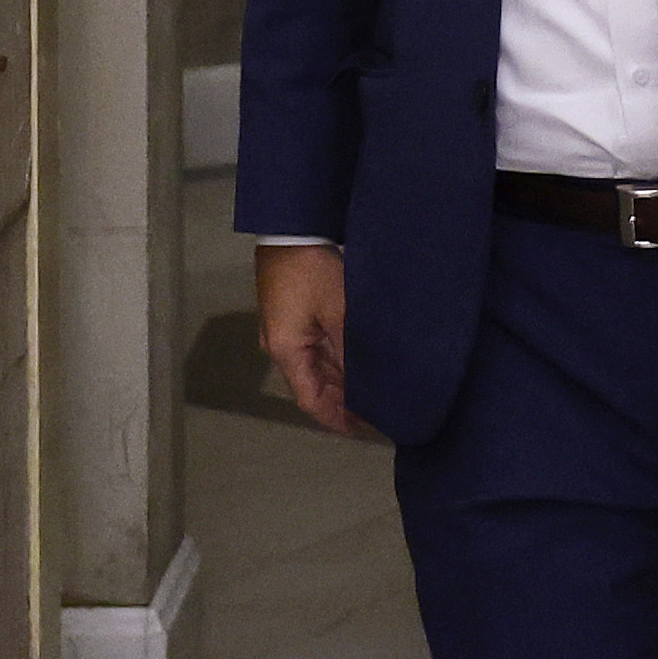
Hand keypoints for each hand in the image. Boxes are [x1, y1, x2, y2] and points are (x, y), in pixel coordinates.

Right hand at [258, 243, 372, 438]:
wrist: (290, 229)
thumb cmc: (312, 271)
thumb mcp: (339, 312)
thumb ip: (352, 351)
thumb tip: (368, 383)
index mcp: (286, 351)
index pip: (311, 401)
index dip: (337, 418)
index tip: (364, 428)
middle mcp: (280, 347)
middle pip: (311, 386)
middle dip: (342, 401)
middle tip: (377, 409)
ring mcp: (282, 332)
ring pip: (314, 368)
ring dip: (339, 381)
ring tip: (371, 390)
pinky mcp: (290, 317)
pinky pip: (313, 349)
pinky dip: (334, 360)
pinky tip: (357, 362)